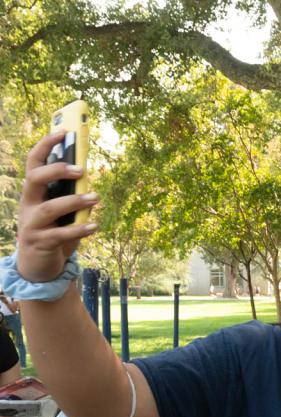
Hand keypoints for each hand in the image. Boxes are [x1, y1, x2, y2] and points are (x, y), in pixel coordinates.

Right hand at [16, 131, 99, 281]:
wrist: (39, 265)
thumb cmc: (53, 232)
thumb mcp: (62, 212)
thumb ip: (71, 197)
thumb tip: (89, 184)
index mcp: (34, 193)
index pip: (33, 163)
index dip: (45, 145)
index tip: (63, 131)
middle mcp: (28, 205)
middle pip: (34, 179)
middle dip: (56, 170)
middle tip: (81, 170)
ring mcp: (31, 225)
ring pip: (49, 208)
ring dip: (73, 201)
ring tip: (95, 198)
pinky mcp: (40, 243)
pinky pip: (59, 234)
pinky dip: (78, 229)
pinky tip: (94, 227)